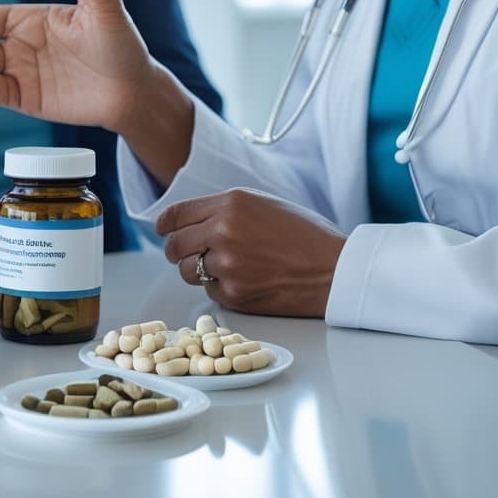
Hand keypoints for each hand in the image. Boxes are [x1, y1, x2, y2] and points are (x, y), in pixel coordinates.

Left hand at [157, 188, 346, 317]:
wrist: (333, 269)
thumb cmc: (305, 234)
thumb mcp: (262, 203)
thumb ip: (225, 208)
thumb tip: (193, 219)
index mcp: (230, 203)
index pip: (177, 214)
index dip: (165, 223)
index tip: (163, 228)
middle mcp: (223, 231)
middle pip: (175, 245)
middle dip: (176, 248)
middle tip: (184, 251)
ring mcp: (227, 265)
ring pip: (187, 270)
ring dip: (196, 269)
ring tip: (219, 265)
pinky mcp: (234, 294)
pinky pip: (210, 290)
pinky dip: (219, 287)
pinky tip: (241, 279)